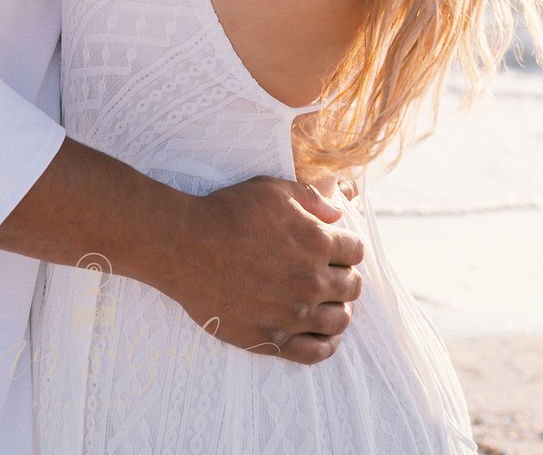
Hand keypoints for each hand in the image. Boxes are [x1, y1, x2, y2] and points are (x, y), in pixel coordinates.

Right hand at [163, 176, 363, 364]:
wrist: (186, 246)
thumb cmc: (227, 212)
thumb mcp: (272, 190)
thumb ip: (311, 199)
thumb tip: (337, 214)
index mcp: (317, 242)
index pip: (356, 251)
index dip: (347, 247)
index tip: (337, 249)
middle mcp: (312, 282)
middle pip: (351, 286)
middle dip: (345, 277)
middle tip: (332, 274)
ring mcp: (293, 315)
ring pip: (339, 320)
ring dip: (340, 310)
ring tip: (330, 304)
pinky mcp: (273, 339)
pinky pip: (316, 352)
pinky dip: (327, 344)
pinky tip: (324, 335)